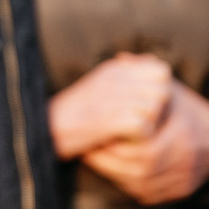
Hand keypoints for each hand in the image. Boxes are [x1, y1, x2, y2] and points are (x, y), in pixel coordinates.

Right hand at [47, 52, 174, 158]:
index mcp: (116, 69)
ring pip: (156, 110)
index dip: (160, 89)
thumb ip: (127, 77)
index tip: (146, 104)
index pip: (161, 71)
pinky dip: (139, 138)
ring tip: (126, 131)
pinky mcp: (113, 119)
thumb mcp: (101, 85)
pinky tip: (121, 138)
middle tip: (139, 122)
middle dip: (158, 109)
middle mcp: (118, 78)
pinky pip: (145, 128)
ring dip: (149, 124)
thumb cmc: (73, 113)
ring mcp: (115, 97)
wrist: (44, 129)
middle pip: (163, 91)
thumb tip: (157, 71)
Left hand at [82, 78, 208, 203]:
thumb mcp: (171, 89)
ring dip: (113, 172)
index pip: (137, 147)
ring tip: (97, 157)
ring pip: (136, 184)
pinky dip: (127, 183)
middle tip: (88, 147)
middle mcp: (183, 162)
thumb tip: (122, 59)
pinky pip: (144, 193)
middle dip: (106, 159)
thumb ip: (146, 74)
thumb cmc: (191, 112)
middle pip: (133, 168)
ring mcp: (180, 181)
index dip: (112, 144)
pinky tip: (118, 169)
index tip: (95, 134)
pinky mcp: (177, 193)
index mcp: (181, 136)